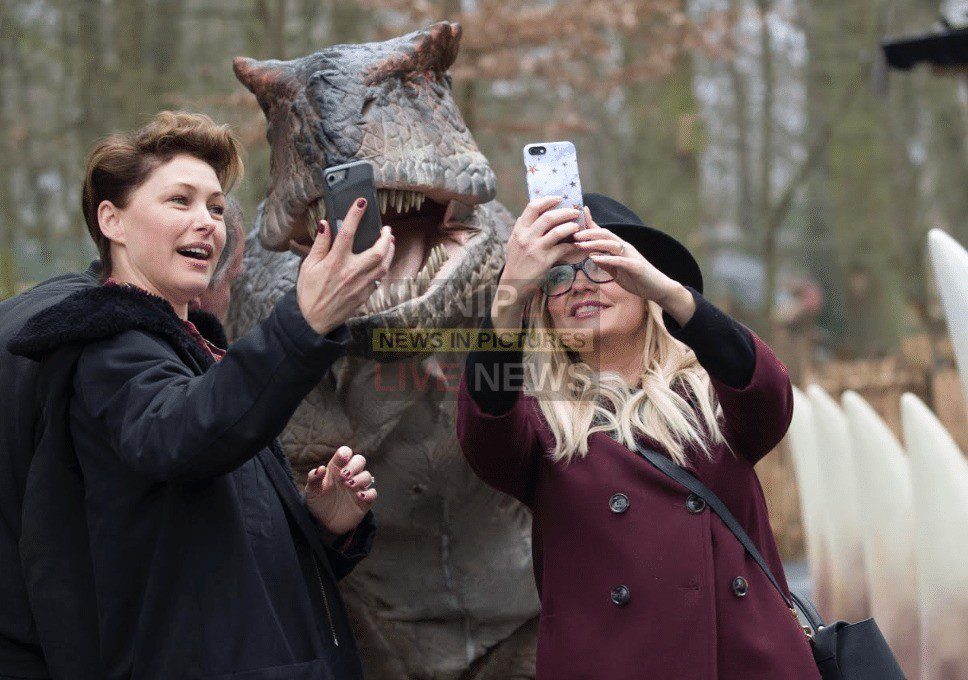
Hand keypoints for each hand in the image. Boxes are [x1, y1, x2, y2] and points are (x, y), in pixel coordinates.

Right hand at [293, 198, 394, 334]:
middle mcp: (351, 272)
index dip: (355, 215)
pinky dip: (383, 267)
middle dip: (386, 237)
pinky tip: (382, 261)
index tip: (361, 202)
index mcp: (335, 262)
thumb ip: (319, 244)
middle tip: (387, 229)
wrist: (313, 320)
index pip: (347, 233)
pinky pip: (379, 278)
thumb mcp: (308, 266)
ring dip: (390, 251)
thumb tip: (325, 225)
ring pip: (384, 265)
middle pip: (378, 251)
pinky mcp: (365, 295)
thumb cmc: (308, 292)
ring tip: (389, 242)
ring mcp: (361, 285)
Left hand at [305, 445, 375, 536]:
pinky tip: (359, 496)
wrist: (324, 523)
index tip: (342, 458)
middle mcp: (349, 476)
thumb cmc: (318, 502)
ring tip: (349, 485)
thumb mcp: (312, 491)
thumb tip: (320, 468)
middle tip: (344, 475)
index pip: (345, 454)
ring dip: (360, 478)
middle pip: (360, 461)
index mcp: (336, 469)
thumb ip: (314, 479)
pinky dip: (368, 493)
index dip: (345, 453)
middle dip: (354, 465)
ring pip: (367, 476)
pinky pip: (372, 493)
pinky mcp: (364, 501)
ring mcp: (358, 488)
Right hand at [494, 196, 582, 326]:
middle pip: (549, 217)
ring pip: (558, 231)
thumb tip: (528, 214)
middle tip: (575, 212)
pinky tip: (576, 245)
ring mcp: (535, 249)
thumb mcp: (514, 242)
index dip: (547, 200)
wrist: (514, 283)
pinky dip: (572, 245)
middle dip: (565, 212)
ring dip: (571, 227)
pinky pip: (562, 249)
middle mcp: (526, 237)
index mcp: (519, 230)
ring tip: (577, 227)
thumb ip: (521, 228)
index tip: (558, 198)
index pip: (533, 207)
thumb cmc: (516, 262)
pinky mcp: (544, 261)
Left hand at [573, 206, 682, 303]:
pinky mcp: (635, 266)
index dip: (591, 223)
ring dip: (594, 243)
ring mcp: (631, 256)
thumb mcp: (617, 271)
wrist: (659, 288)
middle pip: (605, 235)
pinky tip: (593, 258)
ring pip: (610, 244)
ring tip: (580, 244)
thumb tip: (591, 256)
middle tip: (573, 234)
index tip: (579, 213)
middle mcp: (625, 248)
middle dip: (588, 233)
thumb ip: (605, 263)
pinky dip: (605, 258)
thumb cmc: (638, 279)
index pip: (603, 232)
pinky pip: (618, 260)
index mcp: (620, 248)